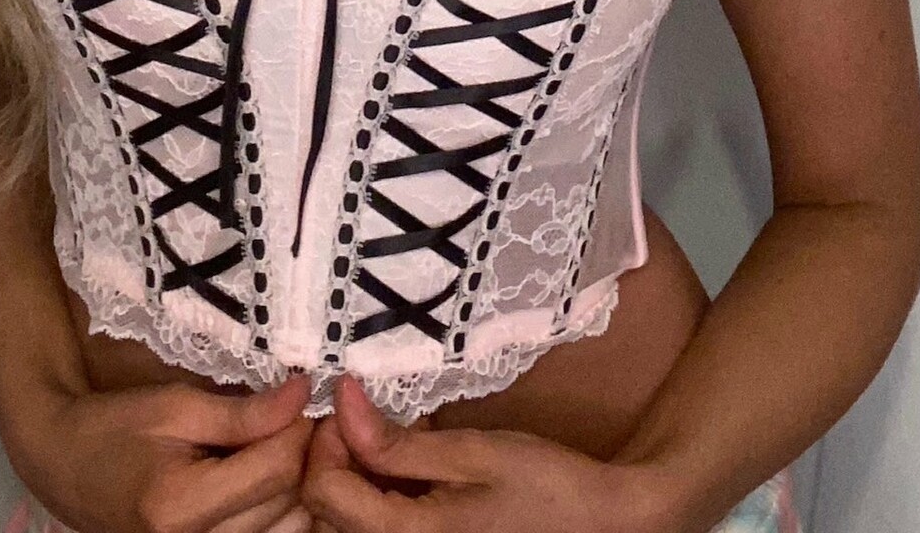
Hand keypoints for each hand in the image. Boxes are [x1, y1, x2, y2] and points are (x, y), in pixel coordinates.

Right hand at [5, 371, 315, 532]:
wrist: (66, 466)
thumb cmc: (116, 428)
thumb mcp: (175, 406)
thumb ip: (242, 411)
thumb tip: (304, 393)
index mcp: (179, 506)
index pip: (276, 469)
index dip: (299, 426)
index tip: (301, 392)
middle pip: (287, 501)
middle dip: (302, 453)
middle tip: (297, 413)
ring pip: (288, 528)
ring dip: (296, 484)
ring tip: (281, 443)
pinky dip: (279, 509)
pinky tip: (268, 475)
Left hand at [300, 376, 666, 532]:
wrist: (595, 523)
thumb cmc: (540, 485)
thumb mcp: (470, 453)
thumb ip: (397, 442)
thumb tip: (341, 399)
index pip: (324, 491)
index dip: (326, 440)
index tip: (351, 400)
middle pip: (326, 511)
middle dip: (333, 455)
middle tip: (362, 412)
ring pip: (346, 520)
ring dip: (350, 474)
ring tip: (381, 436)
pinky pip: (376, 526)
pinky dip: (375, 491)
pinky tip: (400, 463)